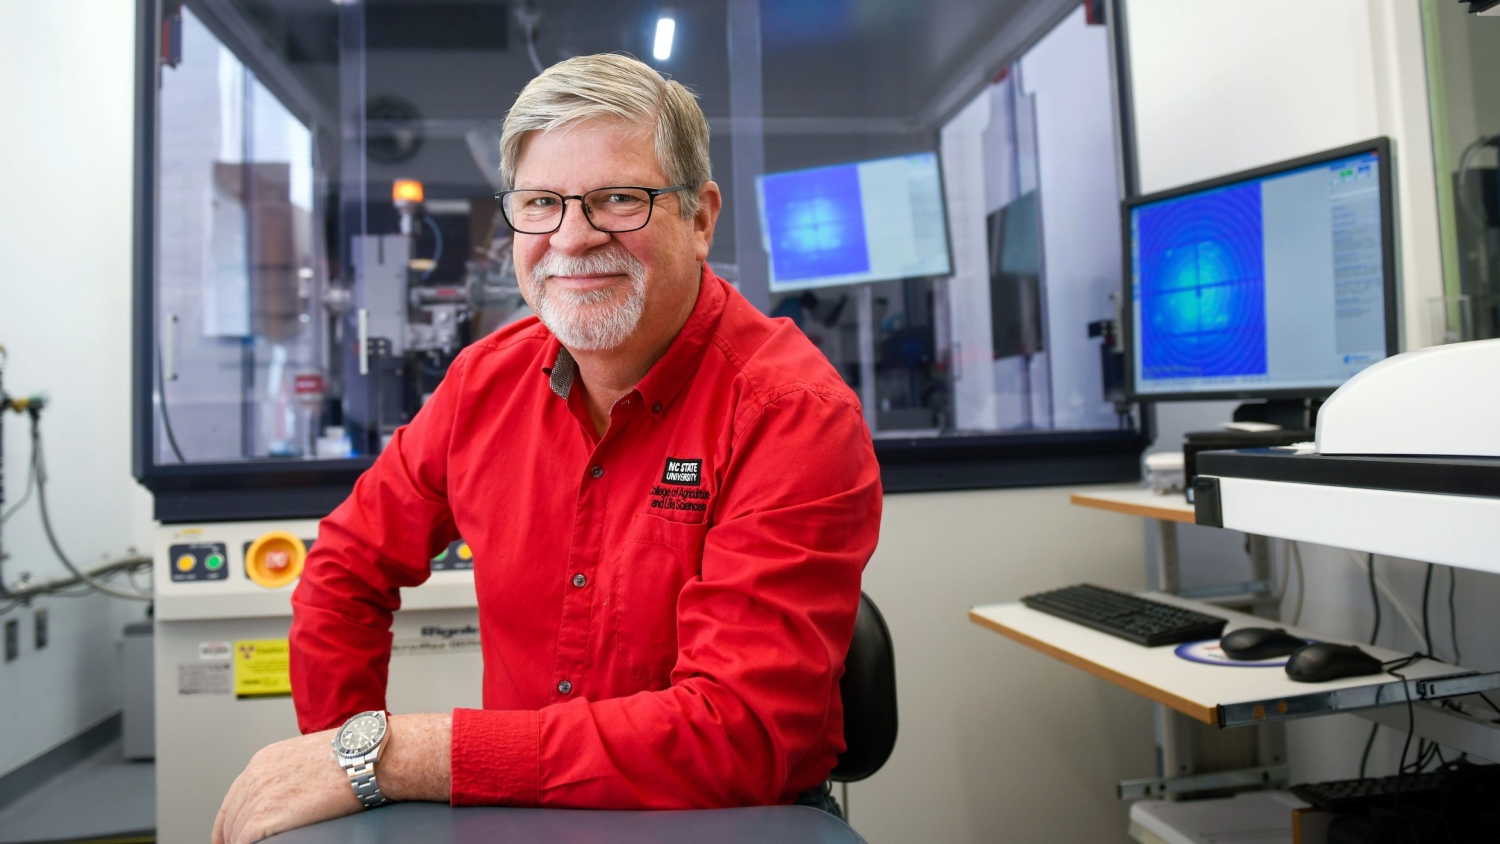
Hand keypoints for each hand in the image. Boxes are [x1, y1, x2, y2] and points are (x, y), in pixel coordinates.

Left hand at [212, 729, 361, 843]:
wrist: (367, 757)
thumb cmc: (355, 756)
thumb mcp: (313, 757)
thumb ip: (292, 775)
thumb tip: (293, 797)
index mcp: (264, 760)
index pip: (234, 800)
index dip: (230, 825)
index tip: (231, 838)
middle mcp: (255, 776)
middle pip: (231, 819)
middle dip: (237, 837)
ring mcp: (257, 797)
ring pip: (237, 834)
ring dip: (248, 842)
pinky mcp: (264, 818)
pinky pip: (246, 843)